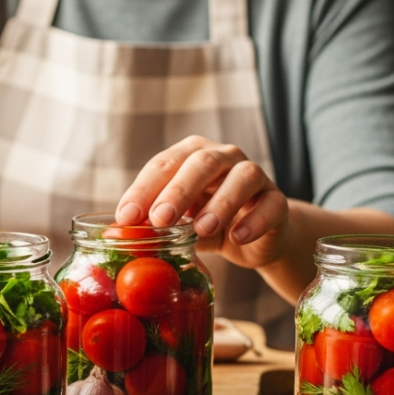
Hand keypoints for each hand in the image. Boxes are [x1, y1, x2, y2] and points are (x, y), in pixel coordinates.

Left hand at [115, 135, 288, 269]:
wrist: (253, 238)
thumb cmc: (205, 223)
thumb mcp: (177, 224)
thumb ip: (152, 225)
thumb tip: (115, 234)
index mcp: (191, 156)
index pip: (164, 164)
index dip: (143, 189)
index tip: (126, 217)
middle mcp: (224, 158)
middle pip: (202, 162)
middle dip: (178, 191)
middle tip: (160, 219)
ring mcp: (255, 176)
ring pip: (243, 177)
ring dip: (221, 202)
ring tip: (202, 229)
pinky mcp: (278, 201)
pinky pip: (271, 204)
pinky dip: (254, 220)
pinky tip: (237, 237)